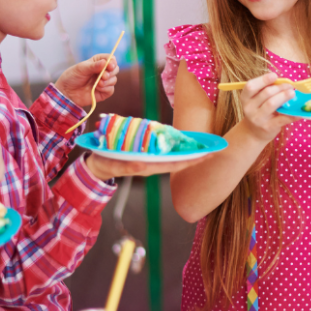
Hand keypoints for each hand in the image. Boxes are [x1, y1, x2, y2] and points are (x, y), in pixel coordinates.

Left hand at [55, 54, 119, 107]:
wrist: (67, 92)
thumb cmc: (72, 77)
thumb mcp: (81, 69)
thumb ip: (93, 66)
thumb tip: (105, 62)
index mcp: (98, 62)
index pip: (111, 59)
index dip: (112, 62)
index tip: (109, 66)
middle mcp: (103, 71)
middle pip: (115, 69)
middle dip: (110, 72)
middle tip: (103, 76)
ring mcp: (104, 82)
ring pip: (114, 79)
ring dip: (107, 81)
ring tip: (98, 83)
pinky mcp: (104, 92)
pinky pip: (111, 89)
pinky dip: (105, 88)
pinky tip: (97, 88)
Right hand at [85, 153, 208, 180]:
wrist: (97, 166)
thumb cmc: (106, 163)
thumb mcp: (114, 164)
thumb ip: (127, 165)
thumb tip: (142, 166)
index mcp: (147, 166)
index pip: (173, 164)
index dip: (189, 160)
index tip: (204, 157)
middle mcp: (152, 164)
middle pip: (178, 161)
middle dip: (195, 157)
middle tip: (213, 151)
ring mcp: (150, 160)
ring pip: (174, 157)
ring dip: (189, 153)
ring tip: (204, 148)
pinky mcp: (147, 155)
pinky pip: (165, 152)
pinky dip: (177, 149)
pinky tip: (185, 144)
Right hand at [237, 73, 295, 142]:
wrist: (254, 133)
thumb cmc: (259, 111)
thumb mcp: (257, 100)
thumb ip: (267, 91)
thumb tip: (285, 83)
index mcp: (246, 98)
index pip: (251, 86)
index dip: (263, 79)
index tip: (275, 76)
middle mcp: (249, 108)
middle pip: (266, 93)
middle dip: (280, 87)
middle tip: (290, 86)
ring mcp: (258, 119)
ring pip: (271, 103)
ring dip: (284, 96)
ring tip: (293, 94)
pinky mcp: (268, 127)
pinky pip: (282, 119)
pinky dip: (292, 114)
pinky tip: (299, 112)